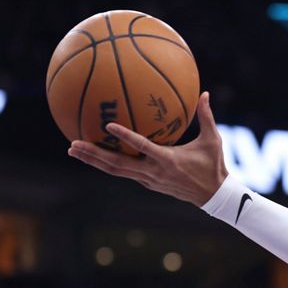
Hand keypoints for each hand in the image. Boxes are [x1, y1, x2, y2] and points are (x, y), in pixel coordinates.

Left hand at [67, 91, 228, 205]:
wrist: (212, 195)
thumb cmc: (213, 166)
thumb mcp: (213, 140)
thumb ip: (206, 116)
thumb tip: (204, 92)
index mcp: (168, 159)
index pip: (141, 147)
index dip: (125, 137)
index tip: (108, 125)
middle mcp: (153, 172)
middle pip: (117, 164)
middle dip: (93, 155)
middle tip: (73, 144)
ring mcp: (148, 180)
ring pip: (115, 171)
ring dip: (93, 161)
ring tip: (73, 150)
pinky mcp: (147, 183)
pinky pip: (122, 172)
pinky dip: (106, 164)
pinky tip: (93, 155)